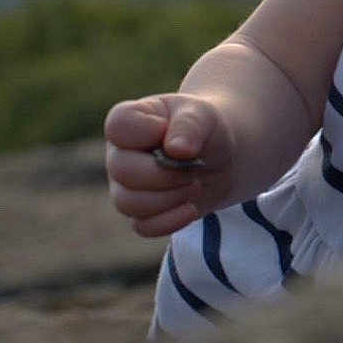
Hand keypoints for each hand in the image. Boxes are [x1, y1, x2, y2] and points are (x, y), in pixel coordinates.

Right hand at [104, 93, 234, 236]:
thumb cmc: (206, 128)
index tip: (173, 132)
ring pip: (129, 203)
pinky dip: (170, 221)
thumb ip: (189, 125)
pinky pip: (143, 226)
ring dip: (170, 198)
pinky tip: (192, 209)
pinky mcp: (140, 212)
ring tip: (196, 186)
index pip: (119, 125)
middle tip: (194, 168)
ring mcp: (126, 186)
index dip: (148, 132)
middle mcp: (119, 153)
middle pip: (122, 171)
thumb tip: (176, 149)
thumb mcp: (203, 116)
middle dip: (165, 174)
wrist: (223, 157)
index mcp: (129, 120)